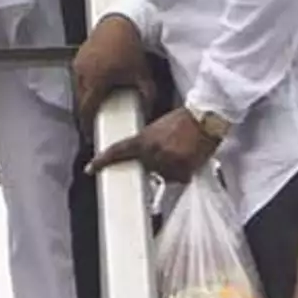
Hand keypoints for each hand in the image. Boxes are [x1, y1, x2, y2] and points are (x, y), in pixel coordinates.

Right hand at [69, 14, 156, 116]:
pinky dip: (86, 81)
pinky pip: (79, 76)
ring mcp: (79, 64)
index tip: (89, 132)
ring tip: (99, 96)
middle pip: (81, 100)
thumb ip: (147, 94)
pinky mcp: (78, 56)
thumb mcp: (142, 73)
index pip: (86, 109)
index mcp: (97, 81)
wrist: (121, 23)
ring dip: (86, 95)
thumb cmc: (130, 47)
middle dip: (88, 109)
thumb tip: (150, 109)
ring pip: (78, 88)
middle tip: (97, 114)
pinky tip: (98, 80)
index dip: (87, 123)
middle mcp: (84, 74)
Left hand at [91, 108, 221, 182]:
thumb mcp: (159, 127)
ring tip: (182, 150)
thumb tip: (145, 156)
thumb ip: (148, 143)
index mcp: (144, 139)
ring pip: (163, 175)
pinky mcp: (182, 171)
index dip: (102, 161)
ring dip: (170, 167)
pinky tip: (189, 157)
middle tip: (170, 148)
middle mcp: (152, 153)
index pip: (118, 151)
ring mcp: (167, 164)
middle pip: (146, 167)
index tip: (90, 169)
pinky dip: (183, 172)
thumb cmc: (185, 119)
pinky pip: (178, 178)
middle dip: (155, 162)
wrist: (206, 118)